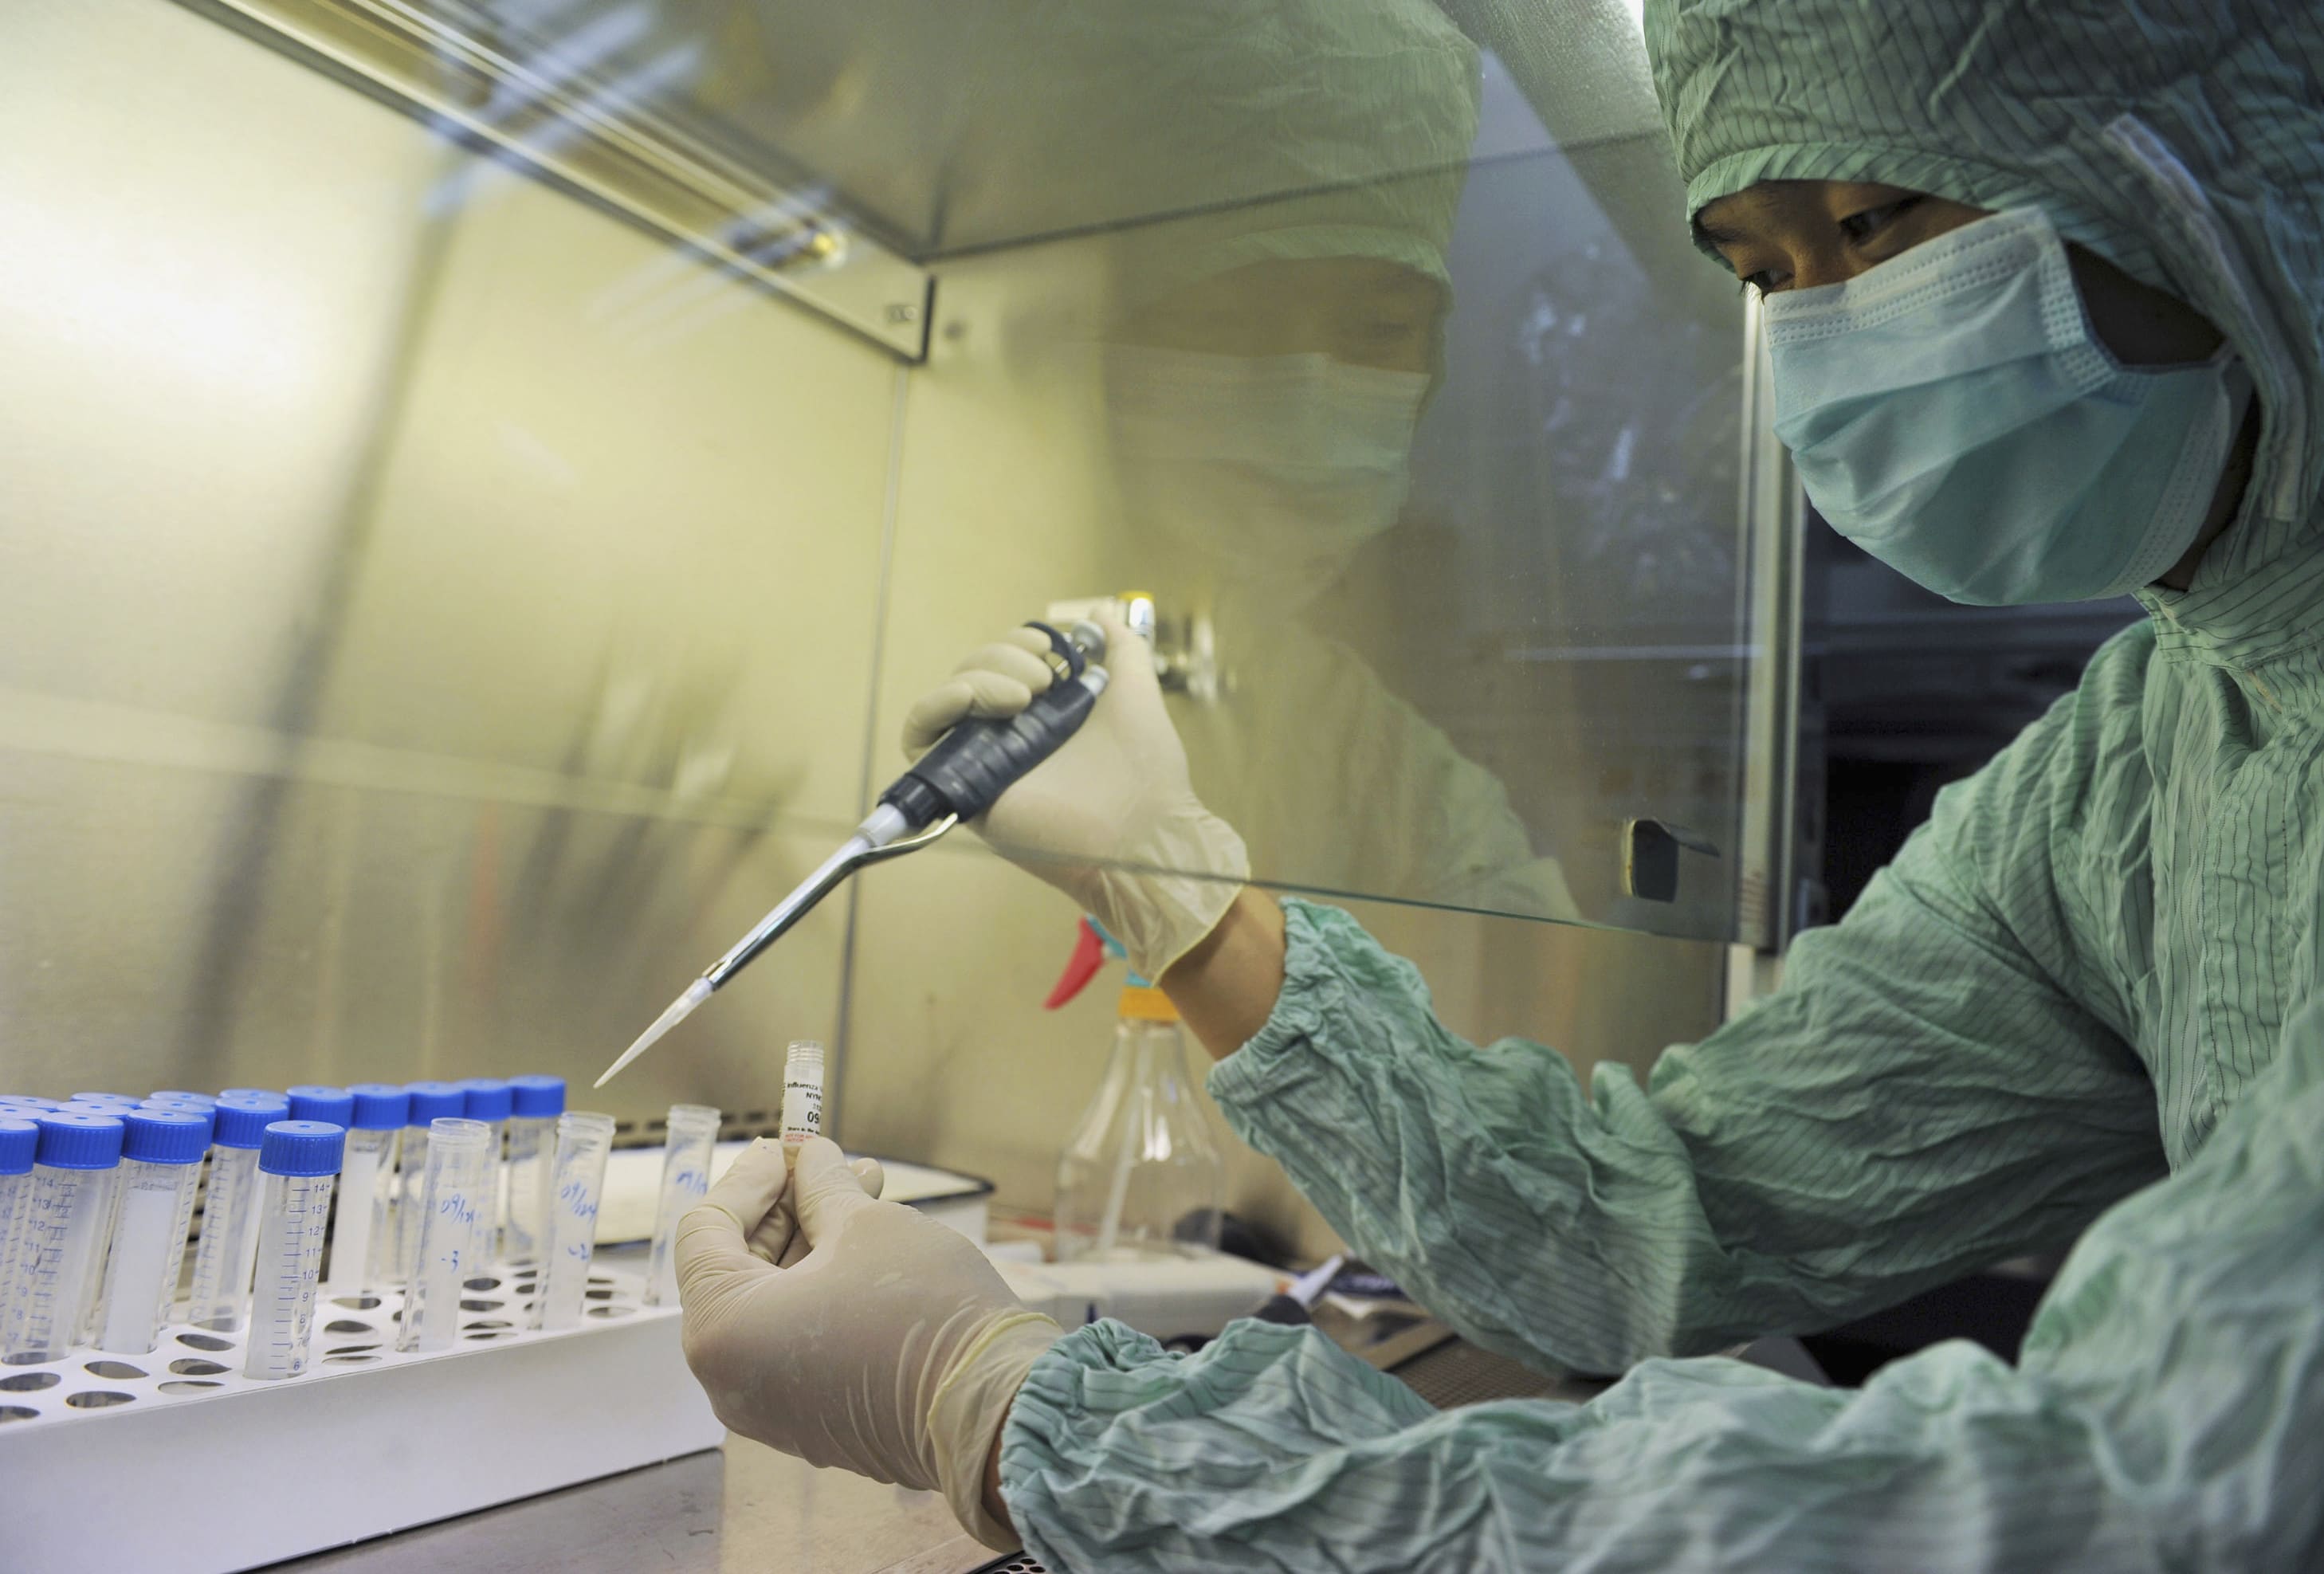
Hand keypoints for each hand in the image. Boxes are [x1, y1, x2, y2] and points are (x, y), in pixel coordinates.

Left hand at [676, 1137, 1060, 1548]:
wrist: (990, 1409)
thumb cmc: (920, 1312)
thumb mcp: (865, 1226)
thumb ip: (821, 1187)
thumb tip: (810, 1160)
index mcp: (721, 1331)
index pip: (706, 1231)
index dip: (749, 1178)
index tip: (787, 1147)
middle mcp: (730, 1380)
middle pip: (738, 1270)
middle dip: (788, 1209)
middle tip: (831, 1163)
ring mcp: (770, 1408)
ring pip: (774, 1305)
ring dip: (812, 1244)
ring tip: (865, 1190)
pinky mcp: (813, 1421)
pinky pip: (797, 1342)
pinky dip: (822, 1291)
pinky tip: (868, 1248)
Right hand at [901, 611, 1248, 979]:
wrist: (1141, 828)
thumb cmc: (1146, 769)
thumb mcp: (1137, 690)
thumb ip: (1122, 648)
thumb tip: (1099, 612)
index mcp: (1044, 710)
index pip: (1004, 658)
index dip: (1018, 642)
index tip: (1050, 649)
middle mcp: (1009, 733)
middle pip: (972, 670)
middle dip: (1002, 657)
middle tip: (1043, 683)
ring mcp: (985, 758)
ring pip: (949, 695)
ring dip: (977, 678)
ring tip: (1023, 699)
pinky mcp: (965, 786)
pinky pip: (919, 736)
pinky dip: (935, 705)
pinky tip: (972, 701)